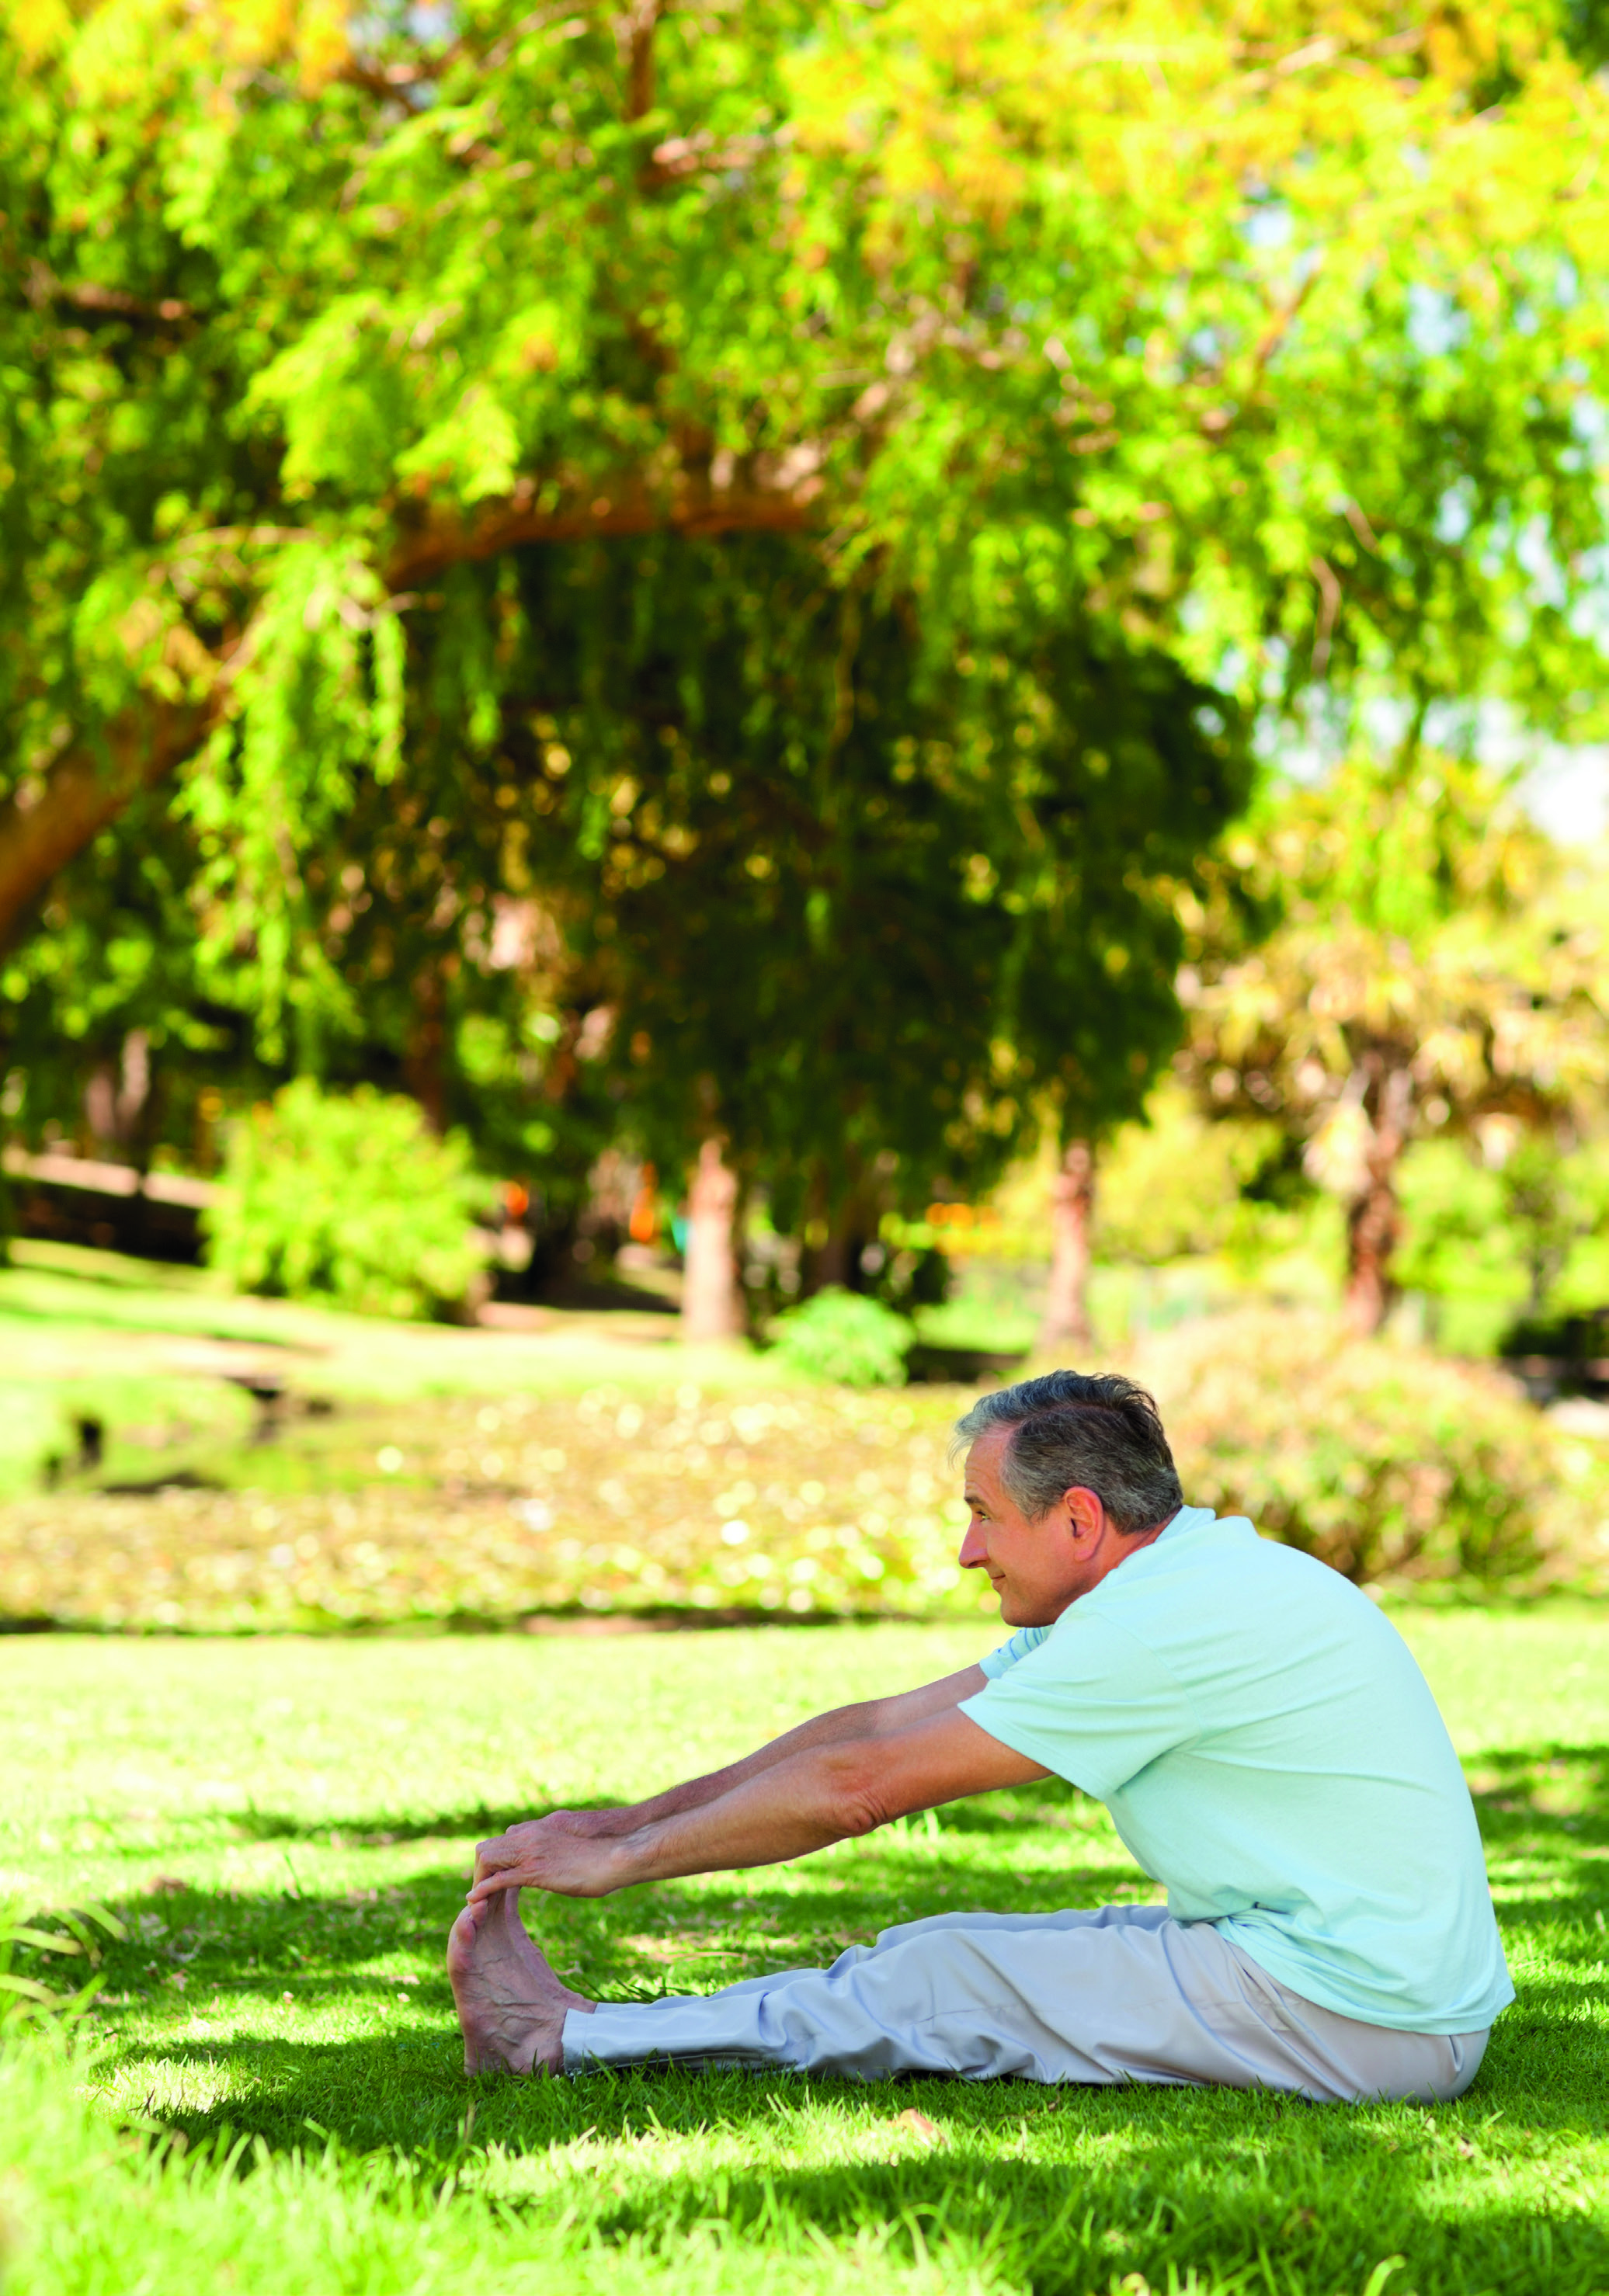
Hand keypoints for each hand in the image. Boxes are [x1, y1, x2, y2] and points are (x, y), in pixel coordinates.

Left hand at [467, 1815, 627, 1902]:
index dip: (495, 1860)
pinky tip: (478, 1901)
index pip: (503, 1840)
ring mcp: (531, 1851)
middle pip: (487, 1847)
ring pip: (488, 1859)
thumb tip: (555, 1862)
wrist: (616, 1856)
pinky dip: (484, 1890)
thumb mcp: (572, 1846)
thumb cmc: (601, 1854)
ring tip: (478, 1900)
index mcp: (540, 1829)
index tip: (494, 1878)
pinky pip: (500, 1879)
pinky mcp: (536, 1870)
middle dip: (480, 1870)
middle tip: (482, 1892)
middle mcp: (530, 1835)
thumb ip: (556, 1848)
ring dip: (479, 1879)